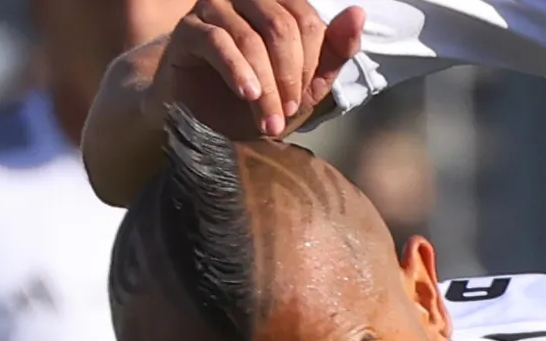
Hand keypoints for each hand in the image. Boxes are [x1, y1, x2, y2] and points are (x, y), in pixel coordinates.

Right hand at [152, 0, 365, 140]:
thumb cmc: (255, 100)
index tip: (304, 98)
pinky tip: (247, 96)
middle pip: (280, 26)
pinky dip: (237, 72)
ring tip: (269, 121)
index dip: (311, 62)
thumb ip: (332, 52)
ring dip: (265, 86)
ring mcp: (214, 7)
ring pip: (250, 38)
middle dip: (289, 76)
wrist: (203, 123)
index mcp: (276, 2)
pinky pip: (217, 42)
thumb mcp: (303, 85)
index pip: (306, 20)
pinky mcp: (188, 29)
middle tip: (287, 112)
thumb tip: (358, 13)